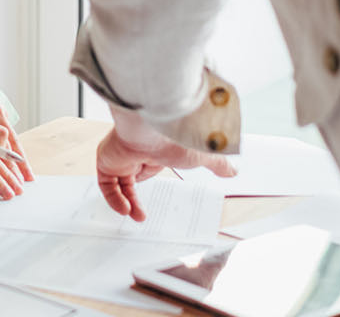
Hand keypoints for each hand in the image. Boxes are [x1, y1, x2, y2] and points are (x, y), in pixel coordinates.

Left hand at [96, 110, 234, 220]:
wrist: (156, 123)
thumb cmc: (178, 134)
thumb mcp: (203, 156)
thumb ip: (217, 165)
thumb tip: (233, 171)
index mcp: (156, 145)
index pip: (150, 163)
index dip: (151, 177)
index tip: (157, 195)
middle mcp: (136, 148)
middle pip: (131, 174)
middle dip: (134, 195)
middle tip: (142, 213)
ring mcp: (120, 154)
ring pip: (118, 181)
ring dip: (127, 200)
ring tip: (138, 216)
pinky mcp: (107, 159)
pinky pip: (106, 183)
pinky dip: (114, 198)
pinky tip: (126, 209)